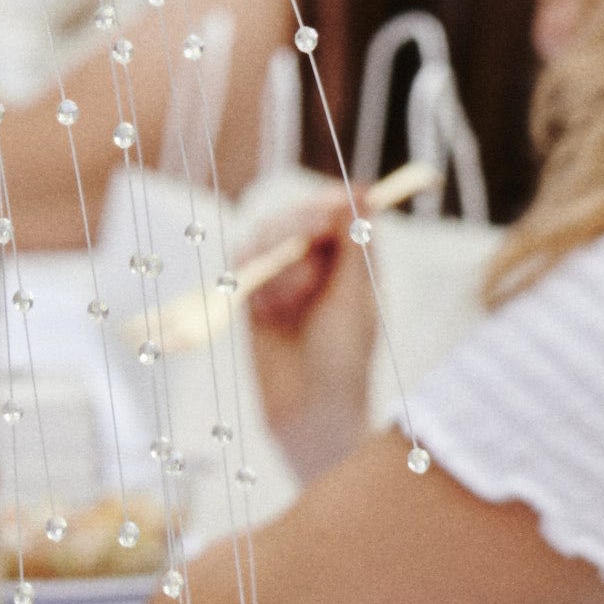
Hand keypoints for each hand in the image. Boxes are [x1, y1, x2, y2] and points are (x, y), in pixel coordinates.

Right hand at [233, 173, 375, 482]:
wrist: (308, 413)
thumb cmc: (343, 359)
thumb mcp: (354, 299)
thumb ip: (354, 246)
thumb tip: (361, 190)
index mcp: (354, 259)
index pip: (338, 210)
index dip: (328, 203)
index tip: (326, 212)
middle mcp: (318, 263)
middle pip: (297, 217)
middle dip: (297, 231)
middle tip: (303, 256)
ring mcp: (283, 277)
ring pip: (266, 238)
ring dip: (277, 260)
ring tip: (291, 300)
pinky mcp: (253, 296)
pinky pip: (242, 265)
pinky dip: (252, 278)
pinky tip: (266, 308)